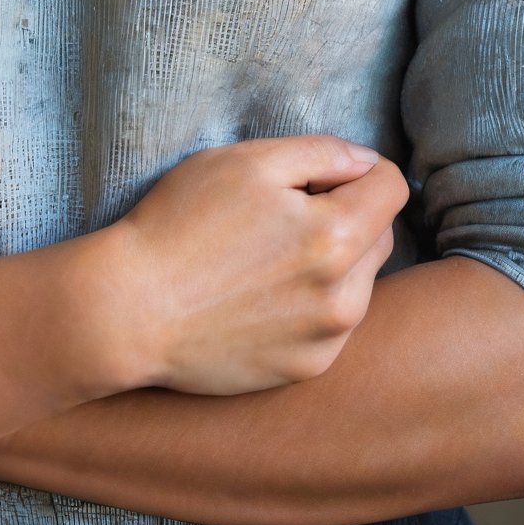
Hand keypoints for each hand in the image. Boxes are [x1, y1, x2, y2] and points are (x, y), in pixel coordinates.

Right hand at [95, 137, 407, 396]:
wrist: (130, 311)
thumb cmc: (180, 225)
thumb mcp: (247, 162)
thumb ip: (321, 153)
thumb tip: (367, 163)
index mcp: (336, 236)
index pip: (393, 187)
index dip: (358, 170)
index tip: (318, 176)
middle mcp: (345, 296)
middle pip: (380, 235)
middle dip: (348, 215)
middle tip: (284, 214)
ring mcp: (327, 341)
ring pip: (360, 283)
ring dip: (334, 263)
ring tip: (269, 258)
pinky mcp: (305, 371)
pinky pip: (333, 325)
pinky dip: (313, 305)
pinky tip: (262, 296)